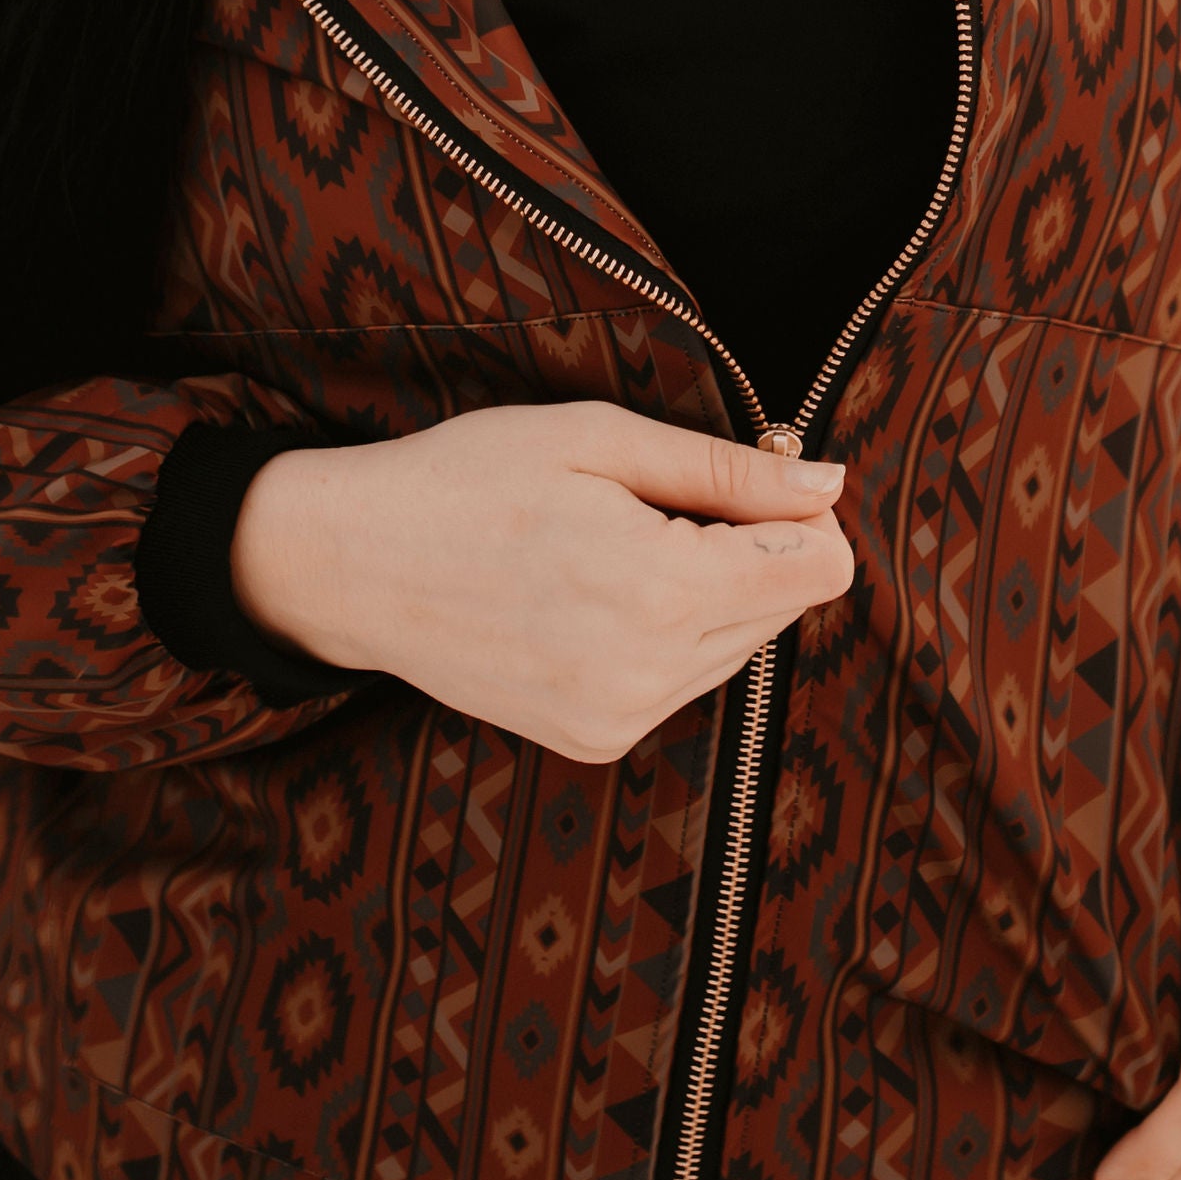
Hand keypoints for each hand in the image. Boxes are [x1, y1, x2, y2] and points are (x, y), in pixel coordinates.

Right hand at [227, 403, 855, 762]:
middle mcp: (648, 673)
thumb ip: (728, 470)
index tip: (746, 477)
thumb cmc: (467, 479)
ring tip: (614, 547)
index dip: (801, 513)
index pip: (820, 568)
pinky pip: (682, 679)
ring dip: (708, 593)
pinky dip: (664, 633)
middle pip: (786, 608)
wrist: (351, 565)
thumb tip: (829, 485)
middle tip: (661, 501)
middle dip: (753, 549)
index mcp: (658, 589)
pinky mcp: (594, 740)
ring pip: (739, 647)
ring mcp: (618, 718)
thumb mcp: (598, 440)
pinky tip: (592, 595)